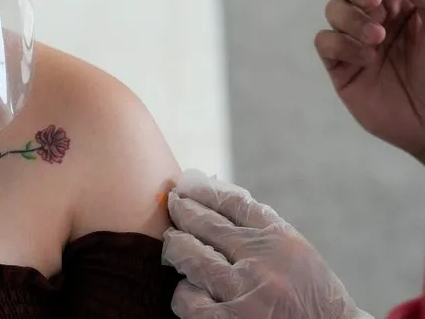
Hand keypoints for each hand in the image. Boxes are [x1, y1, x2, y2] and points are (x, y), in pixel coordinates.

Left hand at [162, 170, 371, 318]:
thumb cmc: (311, 296)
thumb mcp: (297, 252)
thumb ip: (261, 228)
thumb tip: (216, 198)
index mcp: (280, 239)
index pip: (233, 203)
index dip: (204, 190)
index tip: (187, 184)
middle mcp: (262, 261)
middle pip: (206, 224)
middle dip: (183, 210)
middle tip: (173, 204)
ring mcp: (245, 292)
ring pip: (191, 256)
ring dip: (177, 247)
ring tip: (174, 245)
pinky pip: (189, 300)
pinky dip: (184, 293)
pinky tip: (188, 290)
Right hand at [317, 0, 424, 162]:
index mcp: (405, 3)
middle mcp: (377, 17)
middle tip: (374, 2)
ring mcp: (355, 41)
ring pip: (334, 11)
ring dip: (351, 19)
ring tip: (377, 39)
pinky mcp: (339, 66)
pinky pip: (324, 43)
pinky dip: (340, 45)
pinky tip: (364, 59)